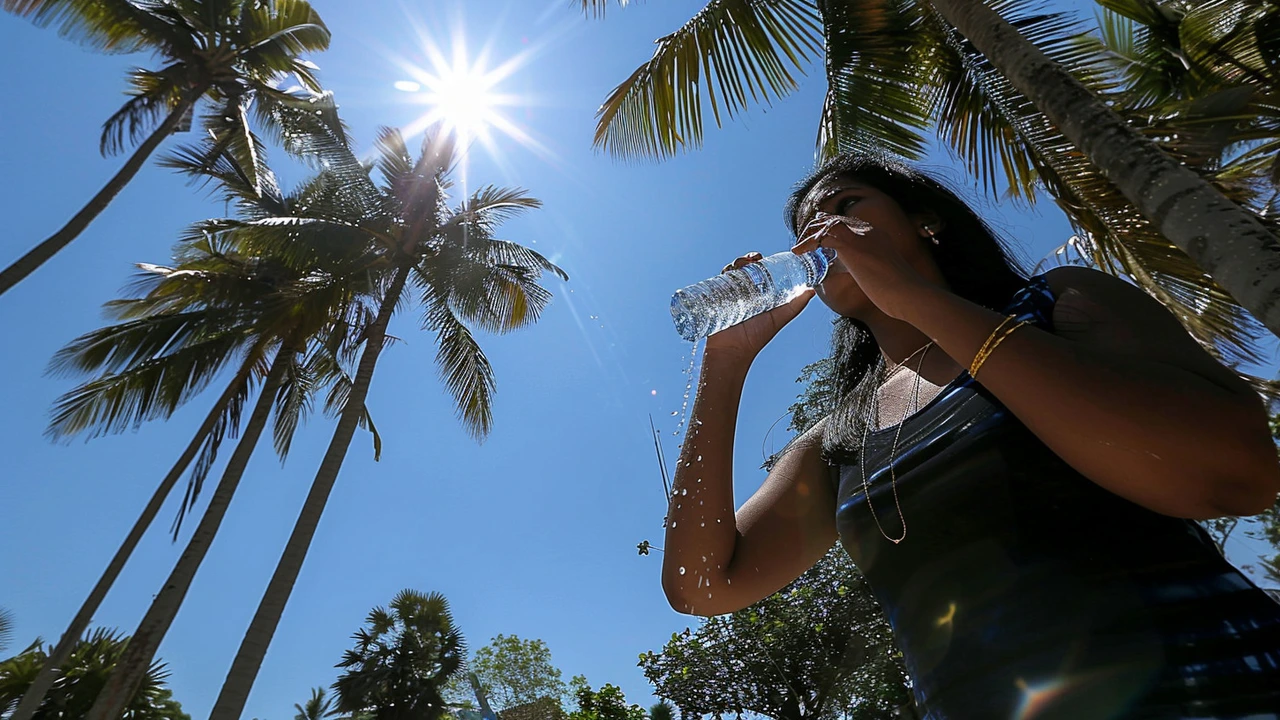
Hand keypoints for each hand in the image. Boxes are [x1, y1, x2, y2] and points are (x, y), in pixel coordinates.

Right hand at [705, 252, 814, 361]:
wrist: (733, 350)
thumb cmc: (756, 336)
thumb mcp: (779, 317)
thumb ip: (795, 305)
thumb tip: (812, 290)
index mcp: (758, 293)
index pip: (758, 271)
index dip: (759, 261)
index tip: (761, 257)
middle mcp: (743, 292)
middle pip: (743, 268)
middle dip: (745, 260)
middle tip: (751, 260)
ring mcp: (729, 294)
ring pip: (730, 272)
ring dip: (734, 264)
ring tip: (739, 266)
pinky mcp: (716, 298)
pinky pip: (718, 281)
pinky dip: (723, 273)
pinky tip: (728, 272)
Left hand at [791, 212, 932, 319]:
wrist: (909, 294)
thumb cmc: (899, 293)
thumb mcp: (881, 277)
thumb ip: (866, 271)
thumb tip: (855, 278)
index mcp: (876, 235)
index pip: (847, 223)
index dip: (827, 229)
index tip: (815, 239)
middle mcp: (868, 231)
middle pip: (834, 220)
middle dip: (815, 230)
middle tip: (802, 244)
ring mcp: (861, 237)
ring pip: (827, 223)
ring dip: (809, 235)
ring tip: (797, 249)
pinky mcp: (852, 246)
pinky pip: (823, 235)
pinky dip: (808, 242)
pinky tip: (798, 252)